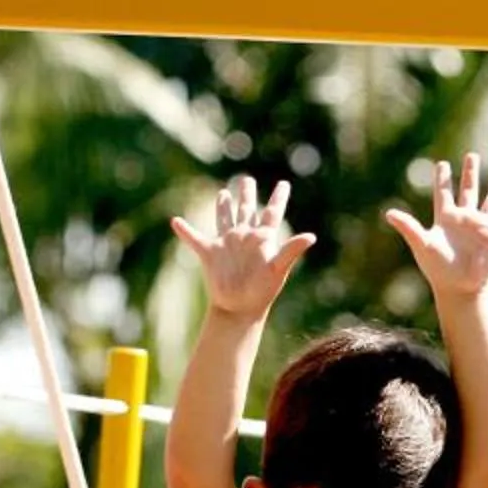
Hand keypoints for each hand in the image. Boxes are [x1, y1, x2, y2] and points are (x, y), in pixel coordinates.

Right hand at [171, 175, 314, 320]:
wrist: (240, 308)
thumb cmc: (262, 291)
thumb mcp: (278, 268)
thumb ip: (292, 250)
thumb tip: (312, 236)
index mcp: (262, 238)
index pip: (272, 212)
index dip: (278, 198)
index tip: (284, 184)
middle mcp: (245, 237)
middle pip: (246, 209)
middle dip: (246, 194)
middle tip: (246, 179)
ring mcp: (227, 244)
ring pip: (224, 218)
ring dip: (223, 206)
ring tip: (223, 193)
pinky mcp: (210, 254)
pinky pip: (195, 239)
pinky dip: (185, 231)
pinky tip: (175, 221)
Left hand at [384, 154, 487, 302]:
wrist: (457, 287)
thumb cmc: (437, 268)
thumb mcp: (422, 244)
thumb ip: (408, 227)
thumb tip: (389, 213)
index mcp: (447, 217)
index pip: (443, 193)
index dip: (442, 178)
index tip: (441, 164)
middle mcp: (466, 219)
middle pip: (469, 190)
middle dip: (470, 173)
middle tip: (472, 155)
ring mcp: (483, 228)